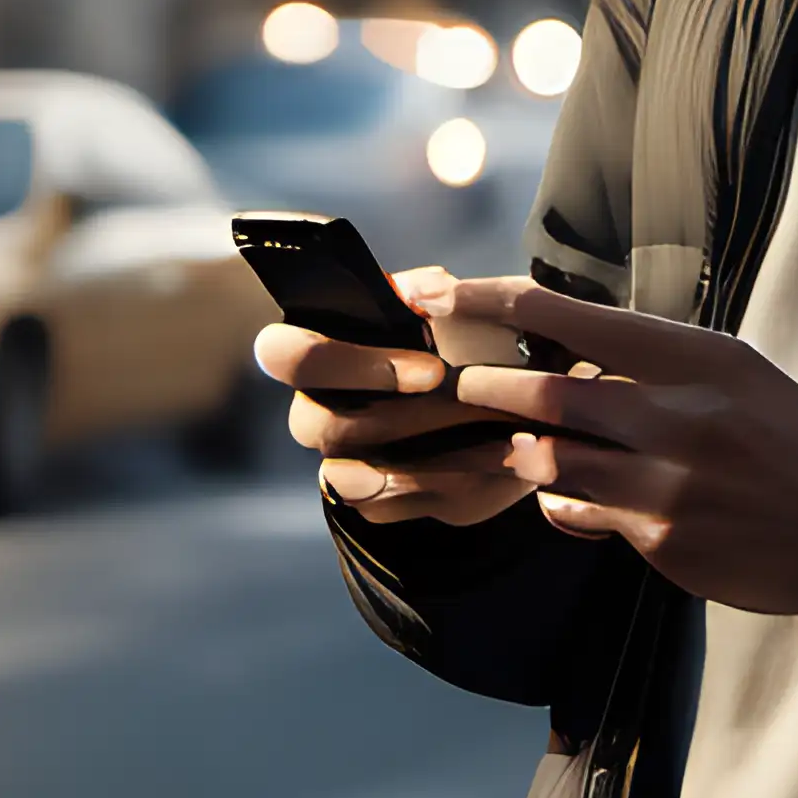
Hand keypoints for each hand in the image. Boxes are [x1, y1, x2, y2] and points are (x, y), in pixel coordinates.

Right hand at [252, 299, 526, 529]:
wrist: (513, 404)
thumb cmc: (471, 342)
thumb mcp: (461, 308)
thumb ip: (438, 294)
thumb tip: (426, 290)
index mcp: (321, 354)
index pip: (284, 353)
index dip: (348, 363)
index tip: (431, 369)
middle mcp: (316, 410)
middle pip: (319, 426)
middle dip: (403, 417)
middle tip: (467, 406)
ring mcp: (339, 462)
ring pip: (351, 477)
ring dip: (430, 456)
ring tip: (495, 434)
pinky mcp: (373, 502)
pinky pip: (388, 507)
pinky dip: (449, 485)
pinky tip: (497, 461)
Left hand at [424, 274, 797, 614]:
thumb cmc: (792, 440)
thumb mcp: (736, 375)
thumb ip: (657, 364)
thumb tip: (572, 359)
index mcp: (697, 359)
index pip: (575, 318)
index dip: (496, 302)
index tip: (440, 291)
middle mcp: (677, 415)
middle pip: (546, 394)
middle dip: (487, 388)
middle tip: (459, 383)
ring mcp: (667, 483)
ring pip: (551, 462)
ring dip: (525, 452)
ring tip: (522, 447)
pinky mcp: (662, 541)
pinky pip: (581, 514)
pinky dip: (566, 503)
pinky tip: (582, 499)